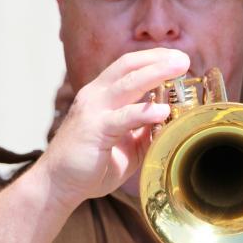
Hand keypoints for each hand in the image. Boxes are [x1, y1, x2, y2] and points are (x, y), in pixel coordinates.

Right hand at [37, 48, 189, 210]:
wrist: (59, 184)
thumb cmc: (90, 164)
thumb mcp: (125, 143)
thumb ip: (144, 130)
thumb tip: (169, 121)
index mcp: (101, 94)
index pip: (128, 66)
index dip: (153, 59)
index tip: (177, 59)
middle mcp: (95, 95)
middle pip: (129, 66)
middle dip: (158, 59)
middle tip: (184, 59)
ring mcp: (93, 110)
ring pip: (128, 84)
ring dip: (156, 73)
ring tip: (179, 69)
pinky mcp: (95, 129)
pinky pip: (123, 117)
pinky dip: (145, 112)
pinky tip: (163, 111)